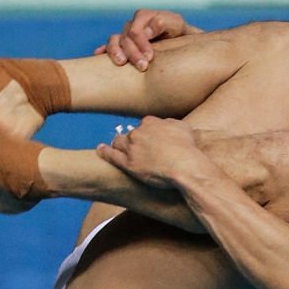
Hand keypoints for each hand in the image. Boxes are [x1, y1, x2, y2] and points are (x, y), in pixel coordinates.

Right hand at [93, 9, 195, 71]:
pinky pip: (108, 47)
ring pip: (114, 41)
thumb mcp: (177, 25)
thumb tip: (149, 28)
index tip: (150, 57)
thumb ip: (165, 23)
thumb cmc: (180, 33)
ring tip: (121, 63)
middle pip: (125, 38)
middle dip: (132, 53)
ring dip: (115, 53)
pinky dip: (102, 51)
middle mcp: (132, 25)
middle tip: (143, 66)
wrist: (180, 42)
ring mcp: (126, 36)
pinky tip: (98, 56)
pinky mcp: (123, 47)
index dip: (141, 43)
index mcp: (144, 17)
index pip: (136, 30)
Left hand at [96, 116, 214, 188]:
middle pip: (131, 133)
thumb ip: (171, 124)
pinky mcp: (128, 164)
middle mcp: (139, 132)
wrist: (185, 166)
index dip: (147, 133)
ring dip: (118, 144)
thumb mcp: (183, 128)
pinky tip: (100, 150)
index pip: (145, 124)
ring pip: (119, 143)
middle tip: (137, 148)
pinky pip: (112, 156)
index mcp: (151, 122)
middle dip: (133, 140)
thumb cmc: (188, 148)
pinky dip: (105, 151)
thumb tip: (166, 124)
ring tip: (116, 147)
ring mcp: (131, 148)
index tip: (149, 138)